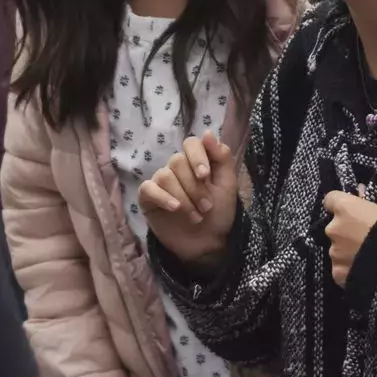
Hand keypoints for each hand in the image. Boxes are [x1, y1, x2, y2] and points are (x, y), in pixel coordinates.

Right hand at [139, 131, 241, 270]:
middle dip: (195, 187)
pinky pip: (148, 188)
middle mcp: (177, 168)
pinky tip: (175, 209)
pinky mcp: (148, 199)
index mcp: (197, 161)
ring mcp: (161, 182)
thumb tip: (207, 133)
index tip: (206, 176)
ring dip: (184, 198)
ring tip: (196, 216)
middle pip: (178, 162)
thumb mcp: (227, 184)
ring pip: (165, 176)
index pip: (191, 144)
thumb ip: (222, 158)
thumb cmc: (219, 212)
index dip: (197, 156)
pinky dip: (163, 198)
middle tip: (206, 207)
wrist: (208, 242)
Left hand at [322, 191, 376, 287]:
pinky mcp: (337, 273)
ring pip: (338, 250)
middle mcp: (333, 228)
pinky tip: (364, 272)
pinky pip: (341, 269)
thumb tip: (360, 191)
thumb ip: (371, 201)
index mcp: (345, 208)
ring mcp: (334, 253)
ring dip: (348, 252)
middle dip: (346, 232)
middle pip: (335, 228)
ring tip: (367, 258)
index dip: (340, 205)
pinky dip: (349, 270)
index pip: (331, 200)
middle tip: (364, 239)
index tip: (351, 211)